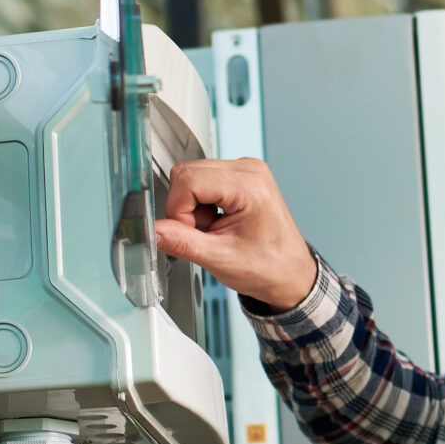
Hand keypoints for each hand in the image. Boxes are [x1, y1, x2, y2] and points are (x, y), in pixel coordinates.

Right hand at [155, 158, 316, 311]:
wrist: (290, 273)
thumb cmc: (268, 267)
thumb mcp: (220, 259)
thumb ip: (183, 243)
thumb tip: (154, 231)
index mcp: (250, 186)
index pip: (188, 179)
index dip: (179, 210)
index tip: (193, 232)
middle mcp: (249, 170)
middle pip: (187, 174)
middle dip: (185, 208)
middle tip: (206, 232)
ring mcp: (246, 170)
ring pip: (192, 176)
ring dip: (193, 207)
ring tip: (215, 229)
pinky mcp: (240, 176)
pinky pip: (203, 180)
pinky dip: (202, 204)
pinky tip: (218, 221)